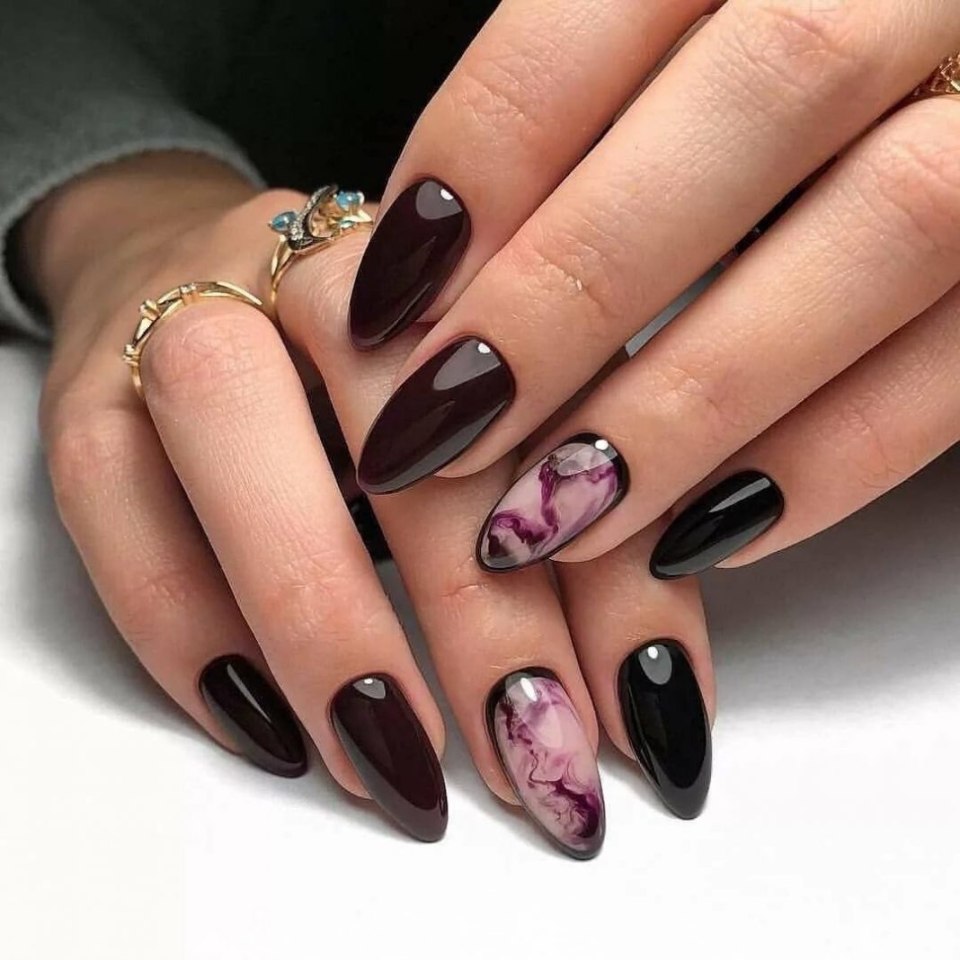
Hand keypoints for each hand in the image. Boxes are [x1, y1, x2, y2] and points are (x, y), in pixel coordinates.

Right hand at [26, 152, 713, 852]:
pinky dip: (191, 633)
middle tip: (539, 761)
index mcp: (463, 264)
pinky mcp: (89, 397)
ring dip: (328, 622)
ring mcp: (187, 319)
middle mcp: (321, 276)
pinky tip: (276, 731)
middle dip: (483, 617)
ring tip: (400, 771)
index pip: (565, 417)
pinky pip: (119, 507)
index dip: (621, 580)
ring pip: (239, 433)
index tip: (653, 716)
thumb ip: (568, 504)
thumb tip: (644, 681)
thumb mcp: (496, 412)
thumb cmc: (366, 365)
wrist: (184, 262)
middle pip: (404, 418)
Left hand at [347, 2, 959, 578]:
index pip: (601, 7)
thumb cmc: (722, 110)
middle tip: (443, 438)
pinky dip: (824, 464)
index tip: (383, 311)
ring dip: (692, 403)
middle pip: (765, 96)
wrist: (916, 109)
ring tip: (552, 519)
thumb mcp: (645, 76)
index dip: (479, 163)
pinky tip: (692, 535)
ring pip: (889, 226)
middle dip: (573, 296)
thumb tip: (411, 293)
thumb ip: (562, 137)